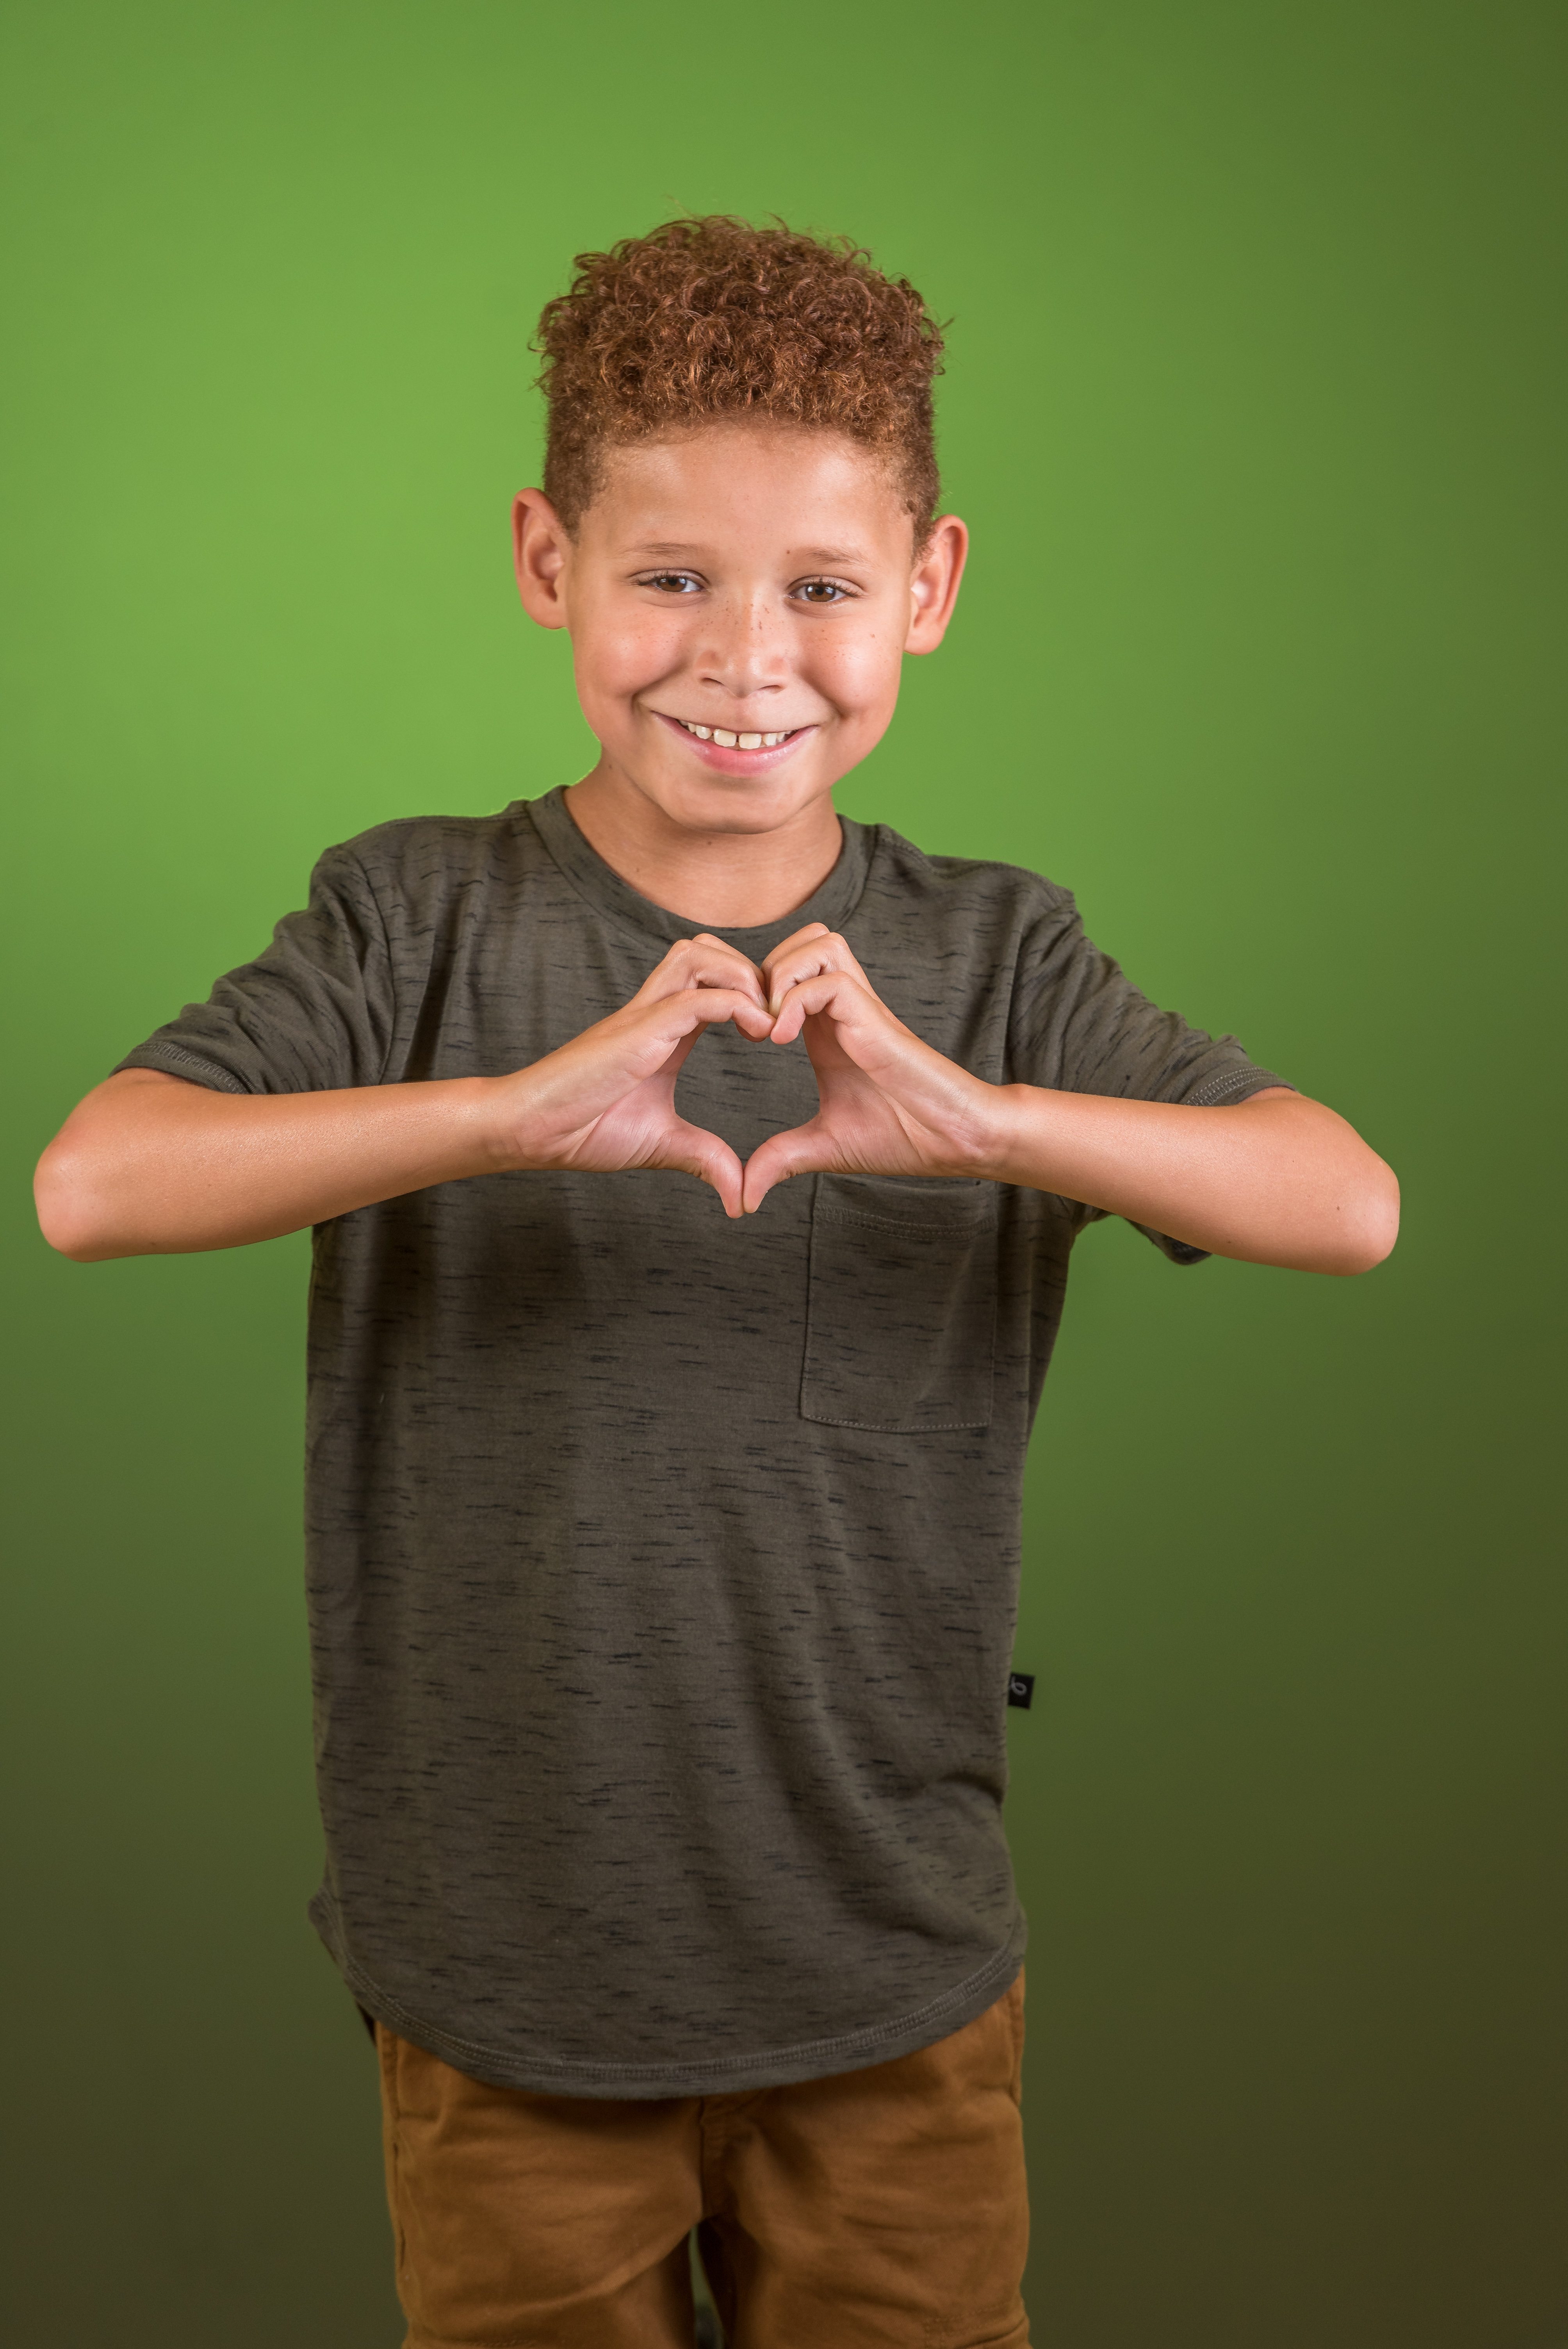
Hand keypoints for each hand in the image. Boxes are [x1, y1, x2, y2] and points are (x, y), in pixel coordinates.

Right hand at [505, 934, 773, 1217]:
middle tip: (772, 1017)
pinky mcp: (639, 1030)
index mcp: (662, 1031)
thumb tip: (740, 1196)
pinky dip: (736, 1004)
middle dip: (749, 971)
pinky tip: (756, 1032)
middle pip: (706, 950)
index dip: (749, 993)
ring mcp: (644, 1016)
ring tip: (763, 1019)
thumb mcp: (662, 1144)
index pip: (710, 981)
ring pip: (699, 955)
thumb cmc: (583, 1130)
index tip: (772, 1033)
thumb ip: (704, 1158)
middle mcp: (653, 1011)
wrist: (532, 1130)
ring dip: (742, 976)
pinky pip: (696, 997)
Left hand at [741, 925, 1002, 1212]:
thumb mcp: (823, 1147)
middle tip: (750, 1020)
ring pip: (817, 942)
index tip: (742, 1035)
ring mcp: (861, 1008)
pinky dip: (796, 1001)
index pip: (786, 970)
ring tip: (768, 1026)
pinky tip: (783, 1041)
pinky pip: (830, 981)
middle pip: (801, 939)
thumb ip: (780, 1159)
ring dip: (782, 974)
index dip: (754, 989)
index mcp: (826, 1027)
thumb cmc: (902, 1137)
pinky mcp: (875, 1019)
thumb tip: (742, 1196)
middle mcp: (842, 1008)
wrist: (953, 1141)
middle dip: (763, 968)